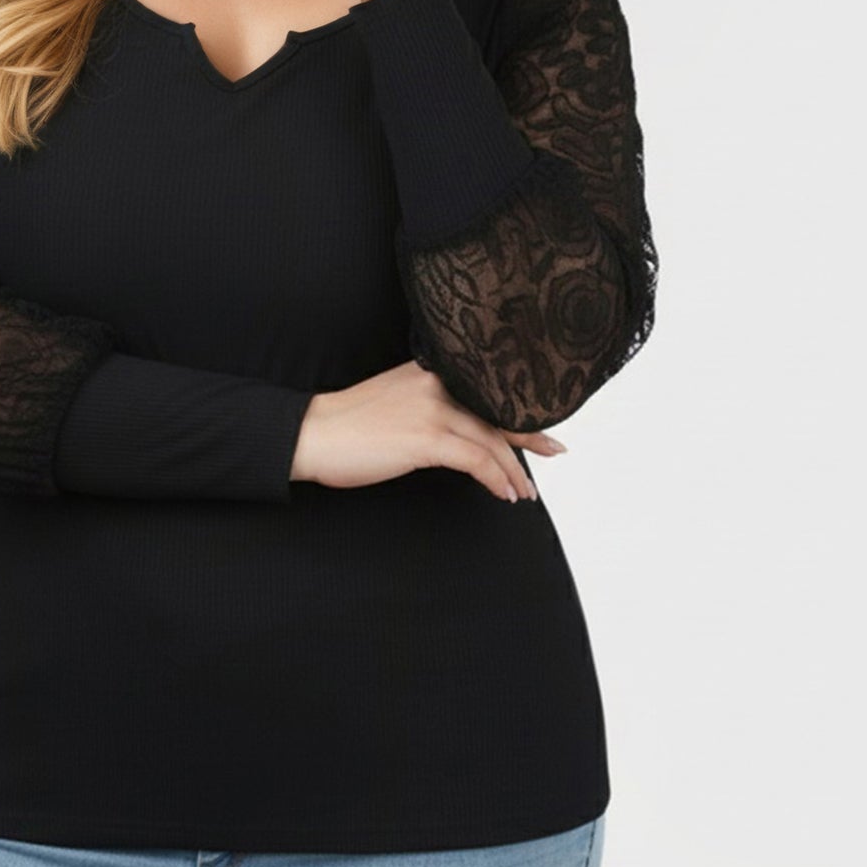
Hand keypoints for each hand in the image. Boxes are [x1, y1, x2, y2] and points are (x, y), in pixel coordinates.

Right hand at [291, 360, 566, 501]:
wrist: (312, 433)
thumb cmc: (347, 425)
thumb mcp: (393, 402)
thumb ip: (426, 407)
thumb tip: (457, 434)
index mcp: (429, 372)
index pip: (483, 391)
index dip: (513, 410)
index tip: (536, 424)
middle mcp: (436, 385)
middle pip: (496, 411)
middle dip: (529, 436)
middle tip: (554, 450)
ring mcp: (432, 410)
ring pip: (491, 440)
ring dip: (513, 470)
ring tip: (524, 492)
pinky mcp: (426, 438)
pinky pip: (476, 460)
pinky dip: (495, 478)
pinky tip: (504, 493)